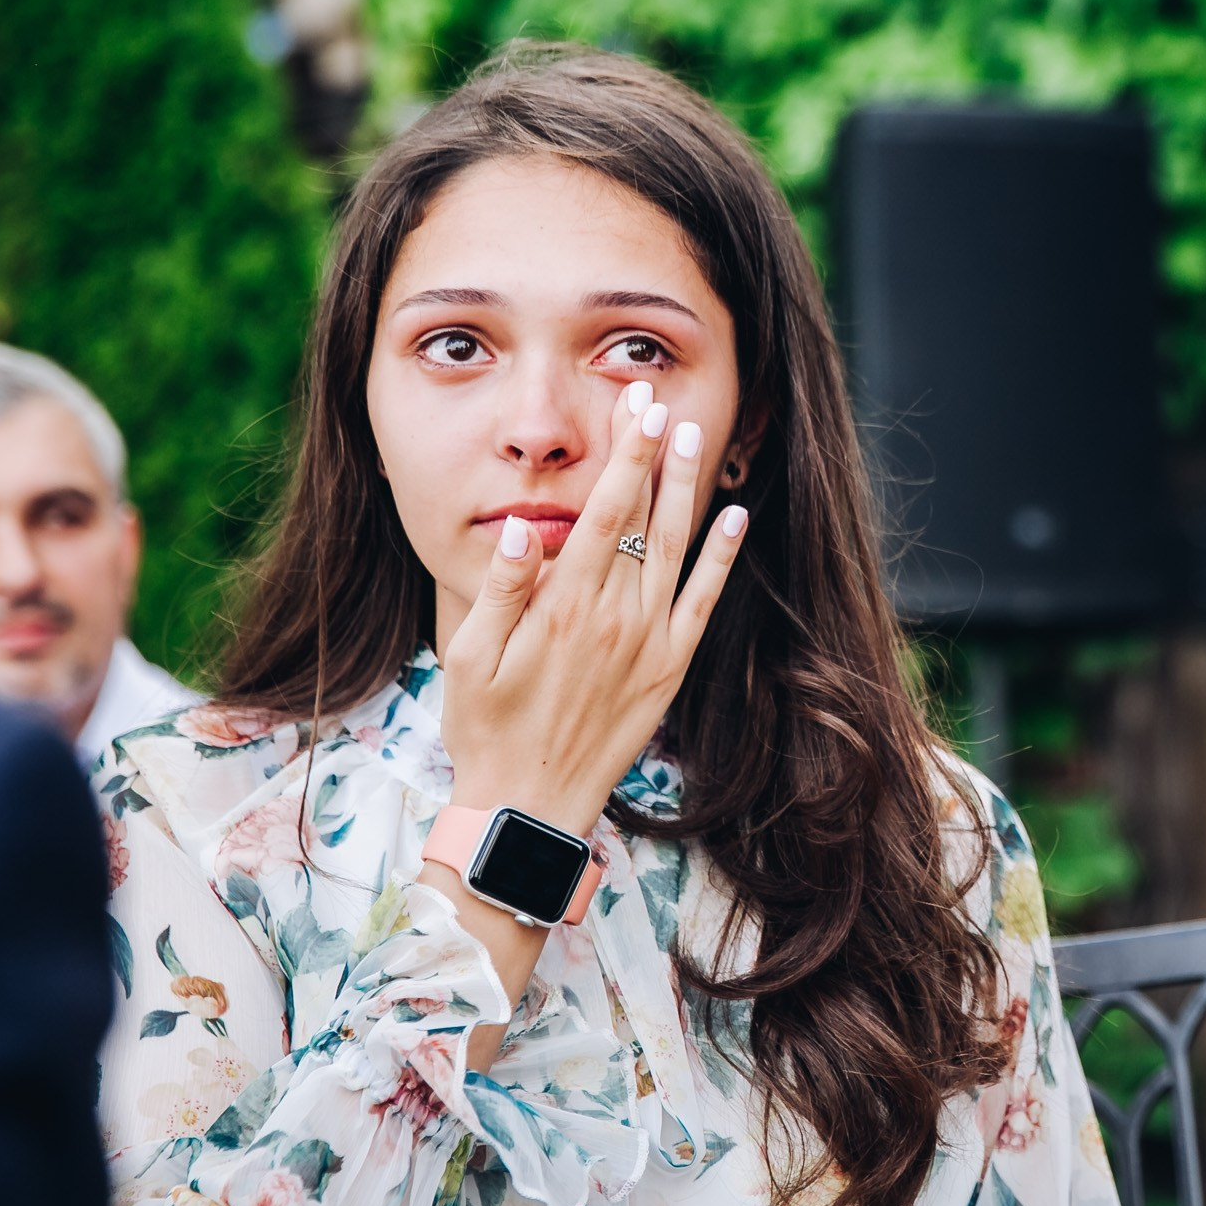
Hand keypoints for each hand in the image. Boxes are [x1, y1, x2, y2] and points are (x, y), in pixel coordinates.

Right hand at [439, 380, 747, 836]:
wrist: (530, 805)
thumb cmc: (487, 728)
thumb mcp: (471, 656)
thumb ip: (502, 587)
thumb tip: (523, 525)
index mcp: (563, 606)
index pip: (603, 510)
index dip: (624, 455)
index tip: (635, 408)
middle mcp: (615, 617)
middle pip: (641, 517)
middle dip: (654, 454)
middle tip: (661, 400)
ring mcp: (649, 642)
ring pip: (676, 549)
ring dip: (687, 489)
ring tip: (695, 436)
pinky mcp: (670, 668)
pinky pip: (704, 601)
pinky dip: (722, 557)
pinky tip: (734, 516)